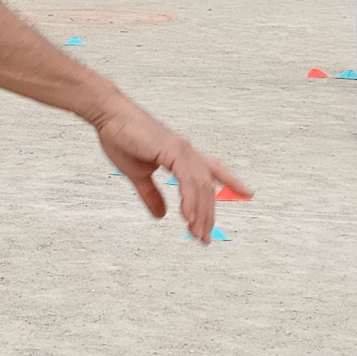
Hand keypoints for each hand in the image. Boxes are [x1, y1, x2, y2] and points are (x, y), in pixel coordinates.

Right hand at [91, 97, 250, 243]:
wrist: (109, 118)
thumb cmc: (122, 139)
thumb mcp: (138, 175)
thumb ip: (151, 195)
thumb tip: (161, 215)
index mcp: (182, 156)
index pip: (213, 169)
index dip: (231, 181)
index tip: (247, 193)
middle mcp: (187, 152)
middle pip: (207, 187)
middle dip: (208, 214)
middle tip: (205, 238)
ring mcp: (182, 150)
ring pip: (201, 186)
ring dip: (200, 212)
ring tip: (198, 233)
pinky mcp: (173, 150)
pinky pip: (188, 180)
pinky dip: (190, 200)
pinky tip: (188, 216)